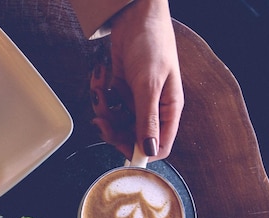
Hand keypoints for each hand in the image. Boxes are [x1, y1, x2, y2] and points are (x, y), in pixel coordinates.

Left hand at [92, 0, 183, 161]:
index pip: (159, 145)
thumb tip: (150, 150)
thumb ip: (147, 120)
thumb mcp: (149, 85)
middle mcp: (153, 108)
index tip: (121, 146)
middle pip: (132, 137)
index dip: (141, 151)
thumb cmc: (152, 44)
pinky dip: (100, 94)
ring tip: (100, 90)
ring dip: (103, 109)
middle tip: (101, 120)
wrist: (135, 16)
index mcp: (169, 109)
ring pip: (115, 122)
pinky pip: (107, 105)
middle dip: (113, 129)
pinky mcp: (121, 90)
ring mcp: (135, 99)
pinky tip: (100, 79)